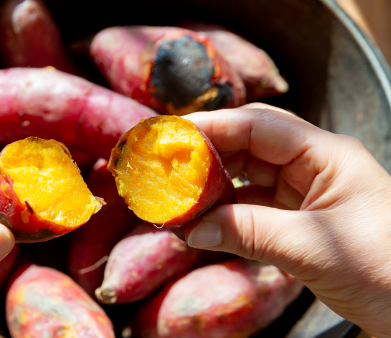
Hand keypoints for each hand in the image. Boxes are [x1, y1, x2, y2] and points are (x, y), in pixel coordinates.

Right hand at [184, 104, 390, 336]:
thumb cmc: (386, 269)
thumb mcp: (311, 248)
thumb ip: (248, 233)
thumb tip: (191, 229)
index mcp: (326, 154)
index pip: (259, 125)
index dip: (213, 126)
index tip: (173, 136)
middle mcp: (314, 165)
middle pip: (249, 145)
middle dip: (207, 155)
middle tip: (167, 166)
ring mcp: (306, 192)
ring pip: (248, 177)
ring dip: (213, 188)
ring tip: (178, 197)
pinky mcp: (299, 219)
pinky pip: (253, 207)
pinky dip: (226, 214)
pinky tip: (202, 222)